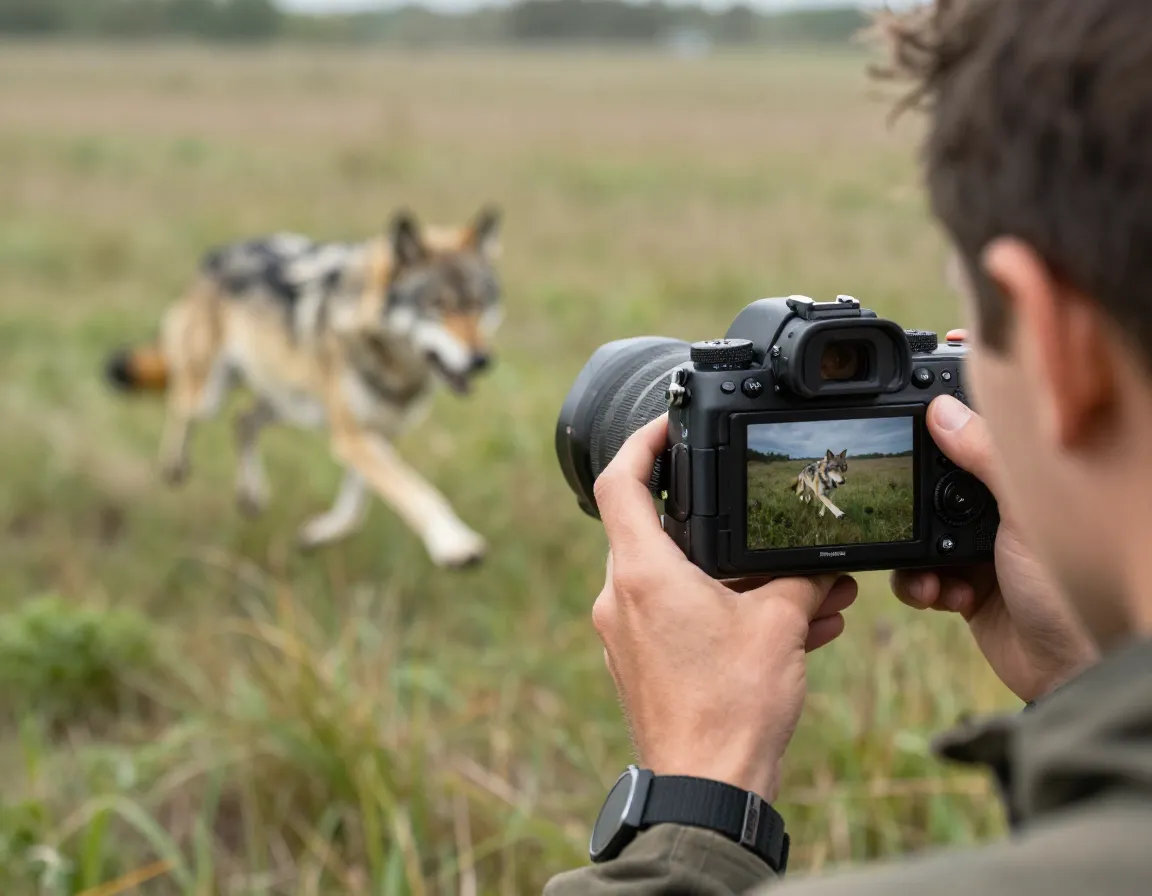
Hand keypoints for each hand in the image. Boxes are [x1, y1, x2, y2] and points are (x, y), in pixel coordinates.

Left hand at [592, 415, 857, 801]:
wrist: (708, 792)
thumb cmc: (731, 710)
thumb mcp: (780, 624)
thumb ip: (798, 577)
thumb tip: (820, 564)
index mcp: (642, 574)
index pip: (618, 481)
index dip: (642, 442)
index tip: (668, 426)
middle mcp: (620, 599)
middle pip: (656, 529)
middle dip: (718, 522)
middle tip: (760, 515)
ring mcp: (625, 634)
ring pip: (678, 578)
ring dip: (736, 576)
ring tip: (804, 589)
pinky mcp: (641, 663)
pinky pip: (680, 616)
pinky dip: (724, 609)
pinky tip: (790, 626)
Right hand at [891, 330, 1097, 702]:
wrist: (1072, 668)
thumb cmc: (1072, 583)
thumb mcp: (1025, 509)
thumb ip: (986, 456)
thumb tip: (941, 410)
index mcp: (1021, 478)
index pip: (973, 434)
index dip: (940, 422)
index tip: (904, 407)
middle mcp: (998, 508)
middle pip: (935, 480)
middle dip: (913, 497)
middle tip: (904, 501)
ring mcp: (979, 547)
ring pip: (918, 530)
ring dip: (914, 554)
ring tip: (935, 572)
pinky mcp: (962, 586)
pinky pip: (917, 575)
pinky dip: (920, 586)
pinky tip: (942, 596)